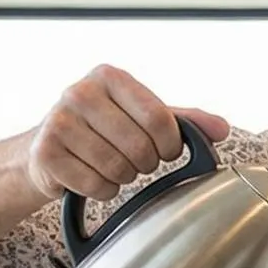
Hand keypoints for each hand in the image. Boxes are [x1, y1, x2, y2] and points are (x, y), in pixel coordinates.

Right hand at [22, 65, 231, 202]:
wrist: (47, 147)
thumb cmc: (102, 129)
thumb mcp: (143, 116)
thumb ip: (185, 121)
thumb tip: (221, 129)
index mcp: (110, 77)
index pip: (160, 118)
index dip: (170, 145)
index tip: (165, 151)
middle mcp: (81, 92)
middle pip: (140, 147)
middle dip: (145, 164)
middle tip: (135, 161)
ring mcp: (59, 121)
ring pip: (117, 168)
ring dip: (123, 177)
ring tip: (112, 166)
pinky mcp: (46, 152)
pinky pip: (95, 185)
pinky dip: (102, 190)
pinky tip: (92, 176)